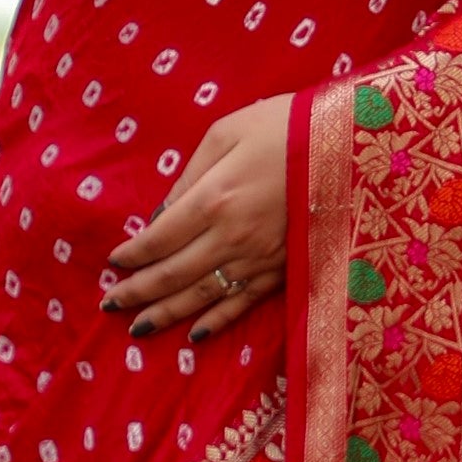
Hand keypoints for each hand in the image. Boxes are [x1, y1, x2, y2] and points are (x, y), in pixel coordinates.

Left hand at [101, 98, 291, 340]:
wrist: (351, 143)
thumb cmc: (285, 126)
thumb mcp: (226, 133)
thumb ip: (189, 176)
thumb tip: (160, 216)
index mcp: (214, 199)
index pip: (159, 239)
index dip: (132, 255)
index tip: (114, 264)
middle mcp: (233, 237)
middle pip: (174, 274)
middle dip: (139, 292)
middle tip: (111, 305)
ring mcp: (261, 258)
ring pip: (204, 295)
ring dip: (168, 314)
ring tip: (139, 327)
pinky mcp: (285, 268)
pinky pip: (244, 303)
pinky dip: (218, 321)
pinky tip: (196, 334)